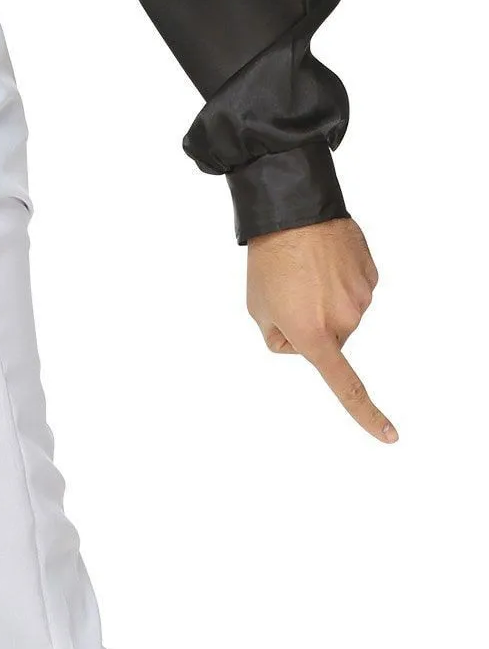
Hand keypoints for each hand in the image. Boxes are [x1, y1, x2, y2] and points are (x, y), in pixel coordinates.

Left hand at [246, 218, 395, 442]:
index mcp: (314, 336)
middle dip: (309, 326)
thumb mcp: (258, 311)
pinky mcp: (372, 275)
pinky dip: (338, 282)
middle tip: (289, 294)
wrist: (295, 212)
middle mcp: (344, 321)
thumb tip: (301, 342)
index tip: (389, 436)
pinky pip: (353, 291)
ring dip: (323, 301)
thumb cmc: (269, 264)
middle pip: (328, 340)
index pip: (345, 386)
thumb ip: (279, 339)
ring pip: (341, 315)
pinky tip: (324, 264)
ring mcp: (362, 297)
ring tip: (304, 274)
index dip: (366, 414)